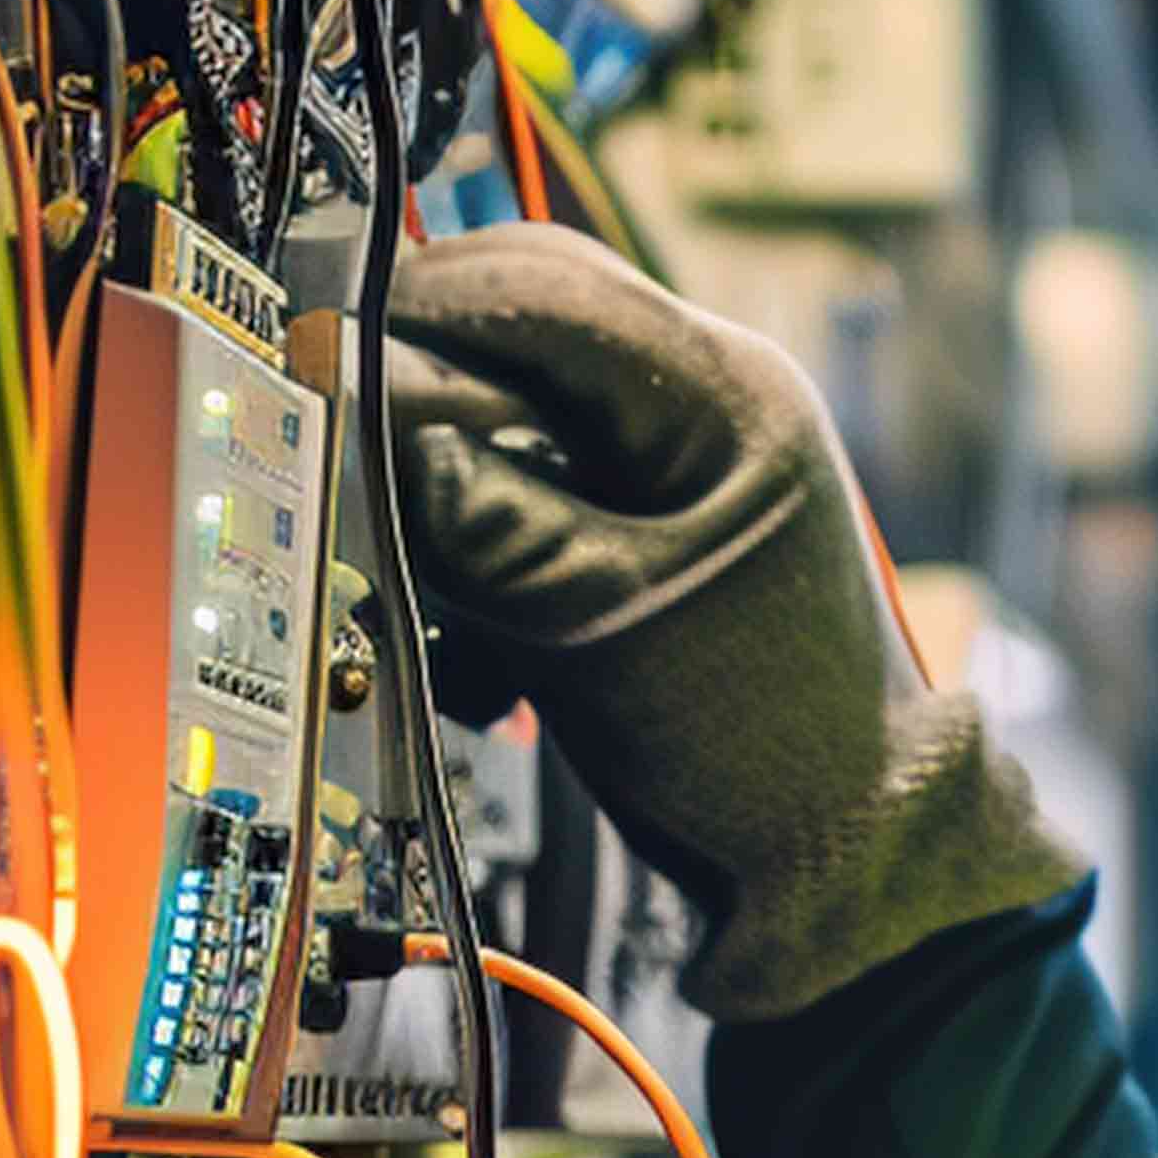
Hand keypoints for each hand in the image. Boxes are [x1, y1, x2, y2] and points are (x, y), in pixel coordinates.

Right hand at [380, 224, 1087, 1016]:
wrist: (840, 869)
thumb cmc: (759, 757)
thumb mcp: (593, 627)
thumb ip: (475, 514)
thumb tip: (359, 408)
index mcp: (730, 395)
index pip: (539, 288)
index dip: (414, 312)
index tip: (317, 352)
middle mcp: (713, 406)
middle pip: (521, 334)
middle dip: (424, 399)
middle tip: (345, 460)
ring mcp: (686, 469)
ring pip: (517, 419)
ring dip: (448, 496)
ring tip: (420, 592)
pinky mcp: (655, 535)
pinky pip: (537, 497)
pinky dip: (487, 557)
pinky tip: (479, 652)